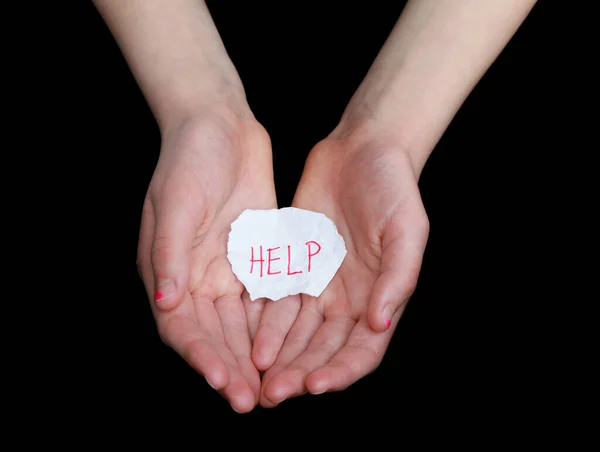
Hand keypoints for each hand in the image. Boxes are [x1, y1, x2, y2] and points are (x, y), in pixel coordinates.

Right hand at [137, 109, 274, 412]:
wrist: (219, 124)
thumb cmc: (187, 160)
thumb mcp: (175, 204)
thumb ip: (170, 255)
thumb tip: (165, 303)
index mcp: (168, 272)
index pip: (182, 328)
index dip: (200, 357)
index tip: (223, 382)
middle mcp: (196, 278)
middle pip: (215, 335)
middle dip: (232, 368)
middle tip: (254, 400)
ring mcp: (227, 268)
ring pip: (242, 323)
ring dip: (256, 354)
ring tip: (275, 385)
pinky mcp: (255, 255)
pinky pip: (266, 296)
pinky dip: (275, 322)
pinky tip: (293, 344)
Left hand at [259, 126, 429, 405]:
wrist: (361, 149)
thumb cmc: (394, 187)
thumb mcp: (407, 229)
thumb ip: (397, 278)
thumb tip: (380, 323)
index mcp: (380, 296)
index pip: (362, 350)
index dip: (341, 372)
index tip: (315, 385)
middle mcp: (348, 298)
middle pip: (323, 349)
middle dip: (300, 372)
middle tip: (273, 392)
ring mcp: (320, 283)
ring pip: (296, 332)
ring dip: (278, 355)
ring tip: (256, 374)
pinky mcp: (295, 264)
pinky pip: (277, 300)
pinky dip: (264, 323)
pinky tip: (248, 338)